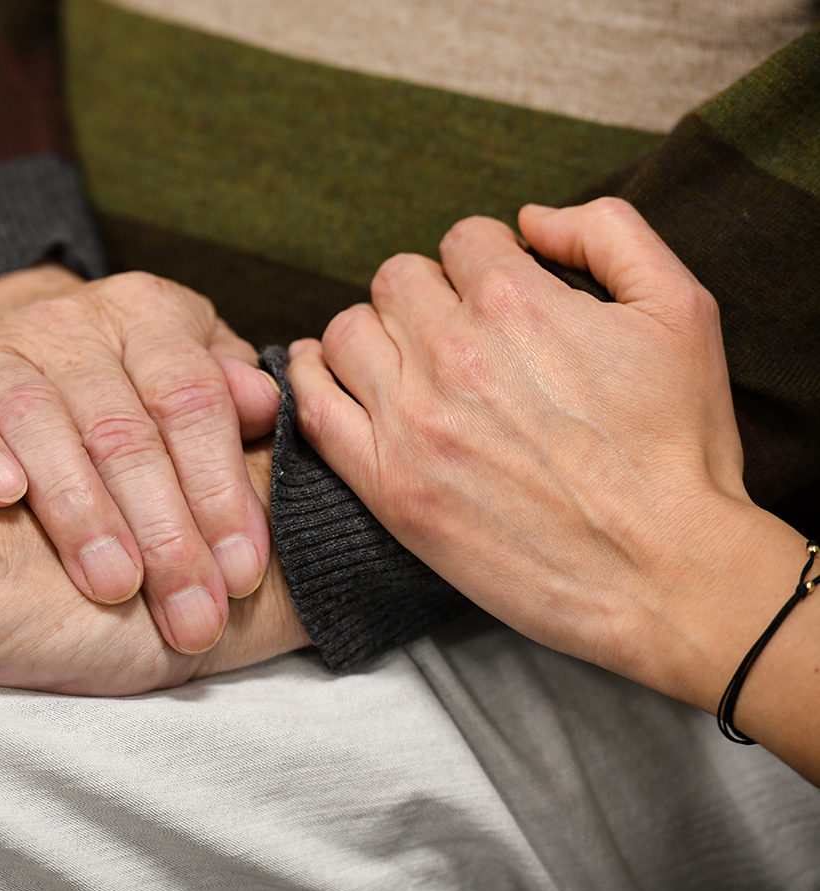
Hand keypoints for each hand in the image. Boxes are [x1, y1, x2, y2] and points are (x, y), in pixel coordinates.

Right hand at [0, 265, 279, 653]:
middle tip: (189, 615)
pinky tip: (4, 496)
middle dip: (164, 532)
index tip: (242, 576)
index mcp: (151, 315)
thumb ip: (229, 400)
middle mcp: (74, 321)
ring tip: (114, 586)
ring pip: (39, 420)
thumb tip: (266, 406)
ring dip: (80, 509)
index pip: (192, 402)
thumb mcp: (184, 379)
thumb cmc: (119, 390)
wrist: (6, 349)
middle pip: (123, 428)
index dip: (221, 491)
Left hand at [286, 199, 818, 779]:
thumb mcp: (682, 310)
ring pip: (346, 331)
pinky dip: (309, 378)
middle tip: (455, 333)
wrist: (666, 572)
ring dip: (373, 334)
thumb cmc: (679, 447)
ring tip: (401, 359)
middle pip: (397, 280)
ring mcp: (412, 421)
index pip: (463, 240)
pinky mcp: (388, 485)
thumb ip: (609, 233)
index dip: (484, 263)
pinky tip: (326, 374)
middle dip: (427, 294)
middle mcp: (453, 353)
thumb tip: (532, 218)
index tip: (496, 297)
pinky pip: (312, 407)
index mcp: (518, 302)